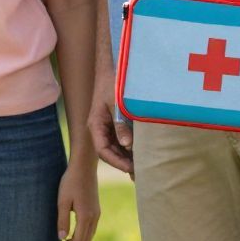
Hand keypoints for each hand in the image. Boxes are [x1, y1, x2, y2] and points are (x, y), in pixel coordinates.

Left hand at [54, 153, 100, 240]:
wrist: (84, 166)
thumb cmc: (71, 181)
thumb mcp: (62, 201)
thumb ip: (63, 220)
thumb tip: (61, 238)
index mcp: (86, 216)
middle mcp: (94, 217)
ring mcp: (97, 214)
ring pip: (89, 237)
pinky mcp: (96, 210)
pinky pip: (90, 229)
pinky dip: (81, 236)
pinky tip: (71, 234)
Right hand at [90, 61, 133, 175]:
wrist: (114, 66)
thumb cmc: (113, 82)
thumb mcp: (117, 103)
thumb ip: (121, 124)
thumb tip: (128, 145)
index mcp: (95, 125)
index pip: (103, 151)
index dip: (117, 162)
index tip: (131, 169)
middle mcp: (100, 128)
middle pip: (110, 152)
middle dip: (124, 164)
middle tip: (141, 174)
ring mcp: (108, 126)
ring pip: (117, 148)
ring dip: (128, 157)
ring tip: (144, 168)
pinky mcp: (117, 122)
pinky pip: (123, 140)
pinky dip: (131, 148)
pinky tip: (143, 154)